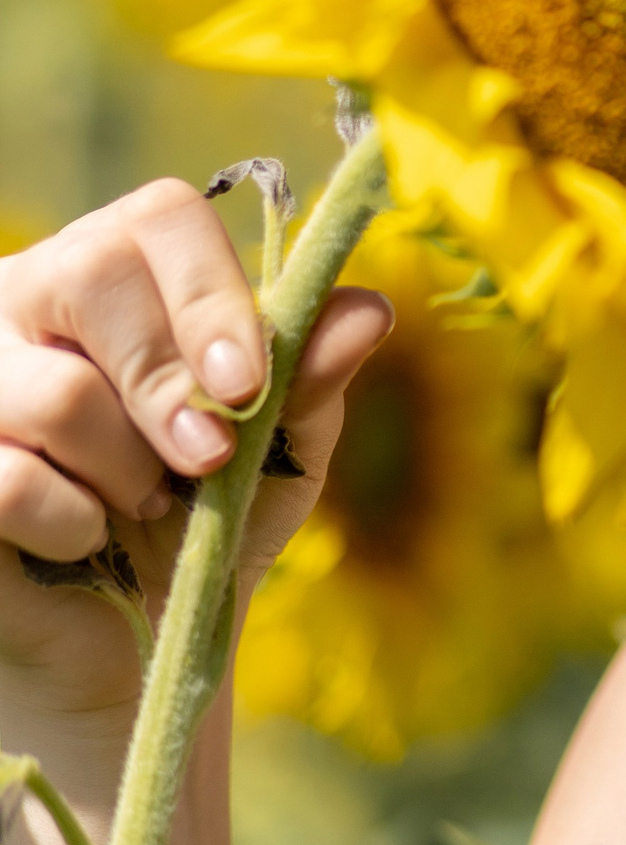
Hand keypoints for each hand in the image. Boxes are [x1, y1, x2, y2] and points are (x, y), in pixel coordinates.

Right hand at [0, 177, 391, 720]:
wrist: (139, 629)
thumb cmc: (211, 510)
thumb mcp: (283, 442)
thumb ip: (314, 373)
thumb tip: (370, 311)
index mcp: (117, 269)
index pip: (158, 215)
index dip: (210, 292)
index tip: (247, 384)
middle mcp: (24, 298)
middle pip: (89, 271)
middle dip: (168, 378)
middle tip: (206, 457)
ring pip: (55, 391)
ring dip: (128, 469)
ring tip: (146, 502)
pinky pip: (10, 478)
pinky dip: (72, 524)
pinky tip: (85, 540)